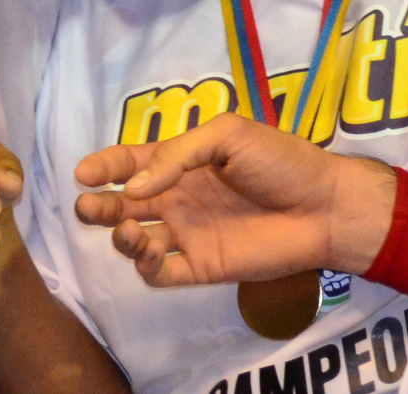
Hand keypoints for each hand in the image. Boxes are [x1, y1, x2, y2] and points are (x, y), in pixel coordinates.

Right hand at [72, 114, 395, 286]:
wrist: (323, 205)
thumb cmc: (280, 160)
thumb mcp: (228, 135)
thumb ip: (178, 154)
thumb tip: (133, 187)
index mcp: (181, 162)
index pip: (131, 164)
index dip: (104, 167)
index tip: (84, 173)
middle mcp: (178, 197)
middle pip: (123, 205)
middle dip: (99, 206)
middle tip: (87, 206)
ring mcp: (188, 234)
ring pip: (135, 240)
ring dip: (120, 236)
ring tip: (126, 230)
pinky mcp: (201, 266)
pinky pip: (161, 273)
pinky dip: (146, 267)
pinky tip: (150, 253)